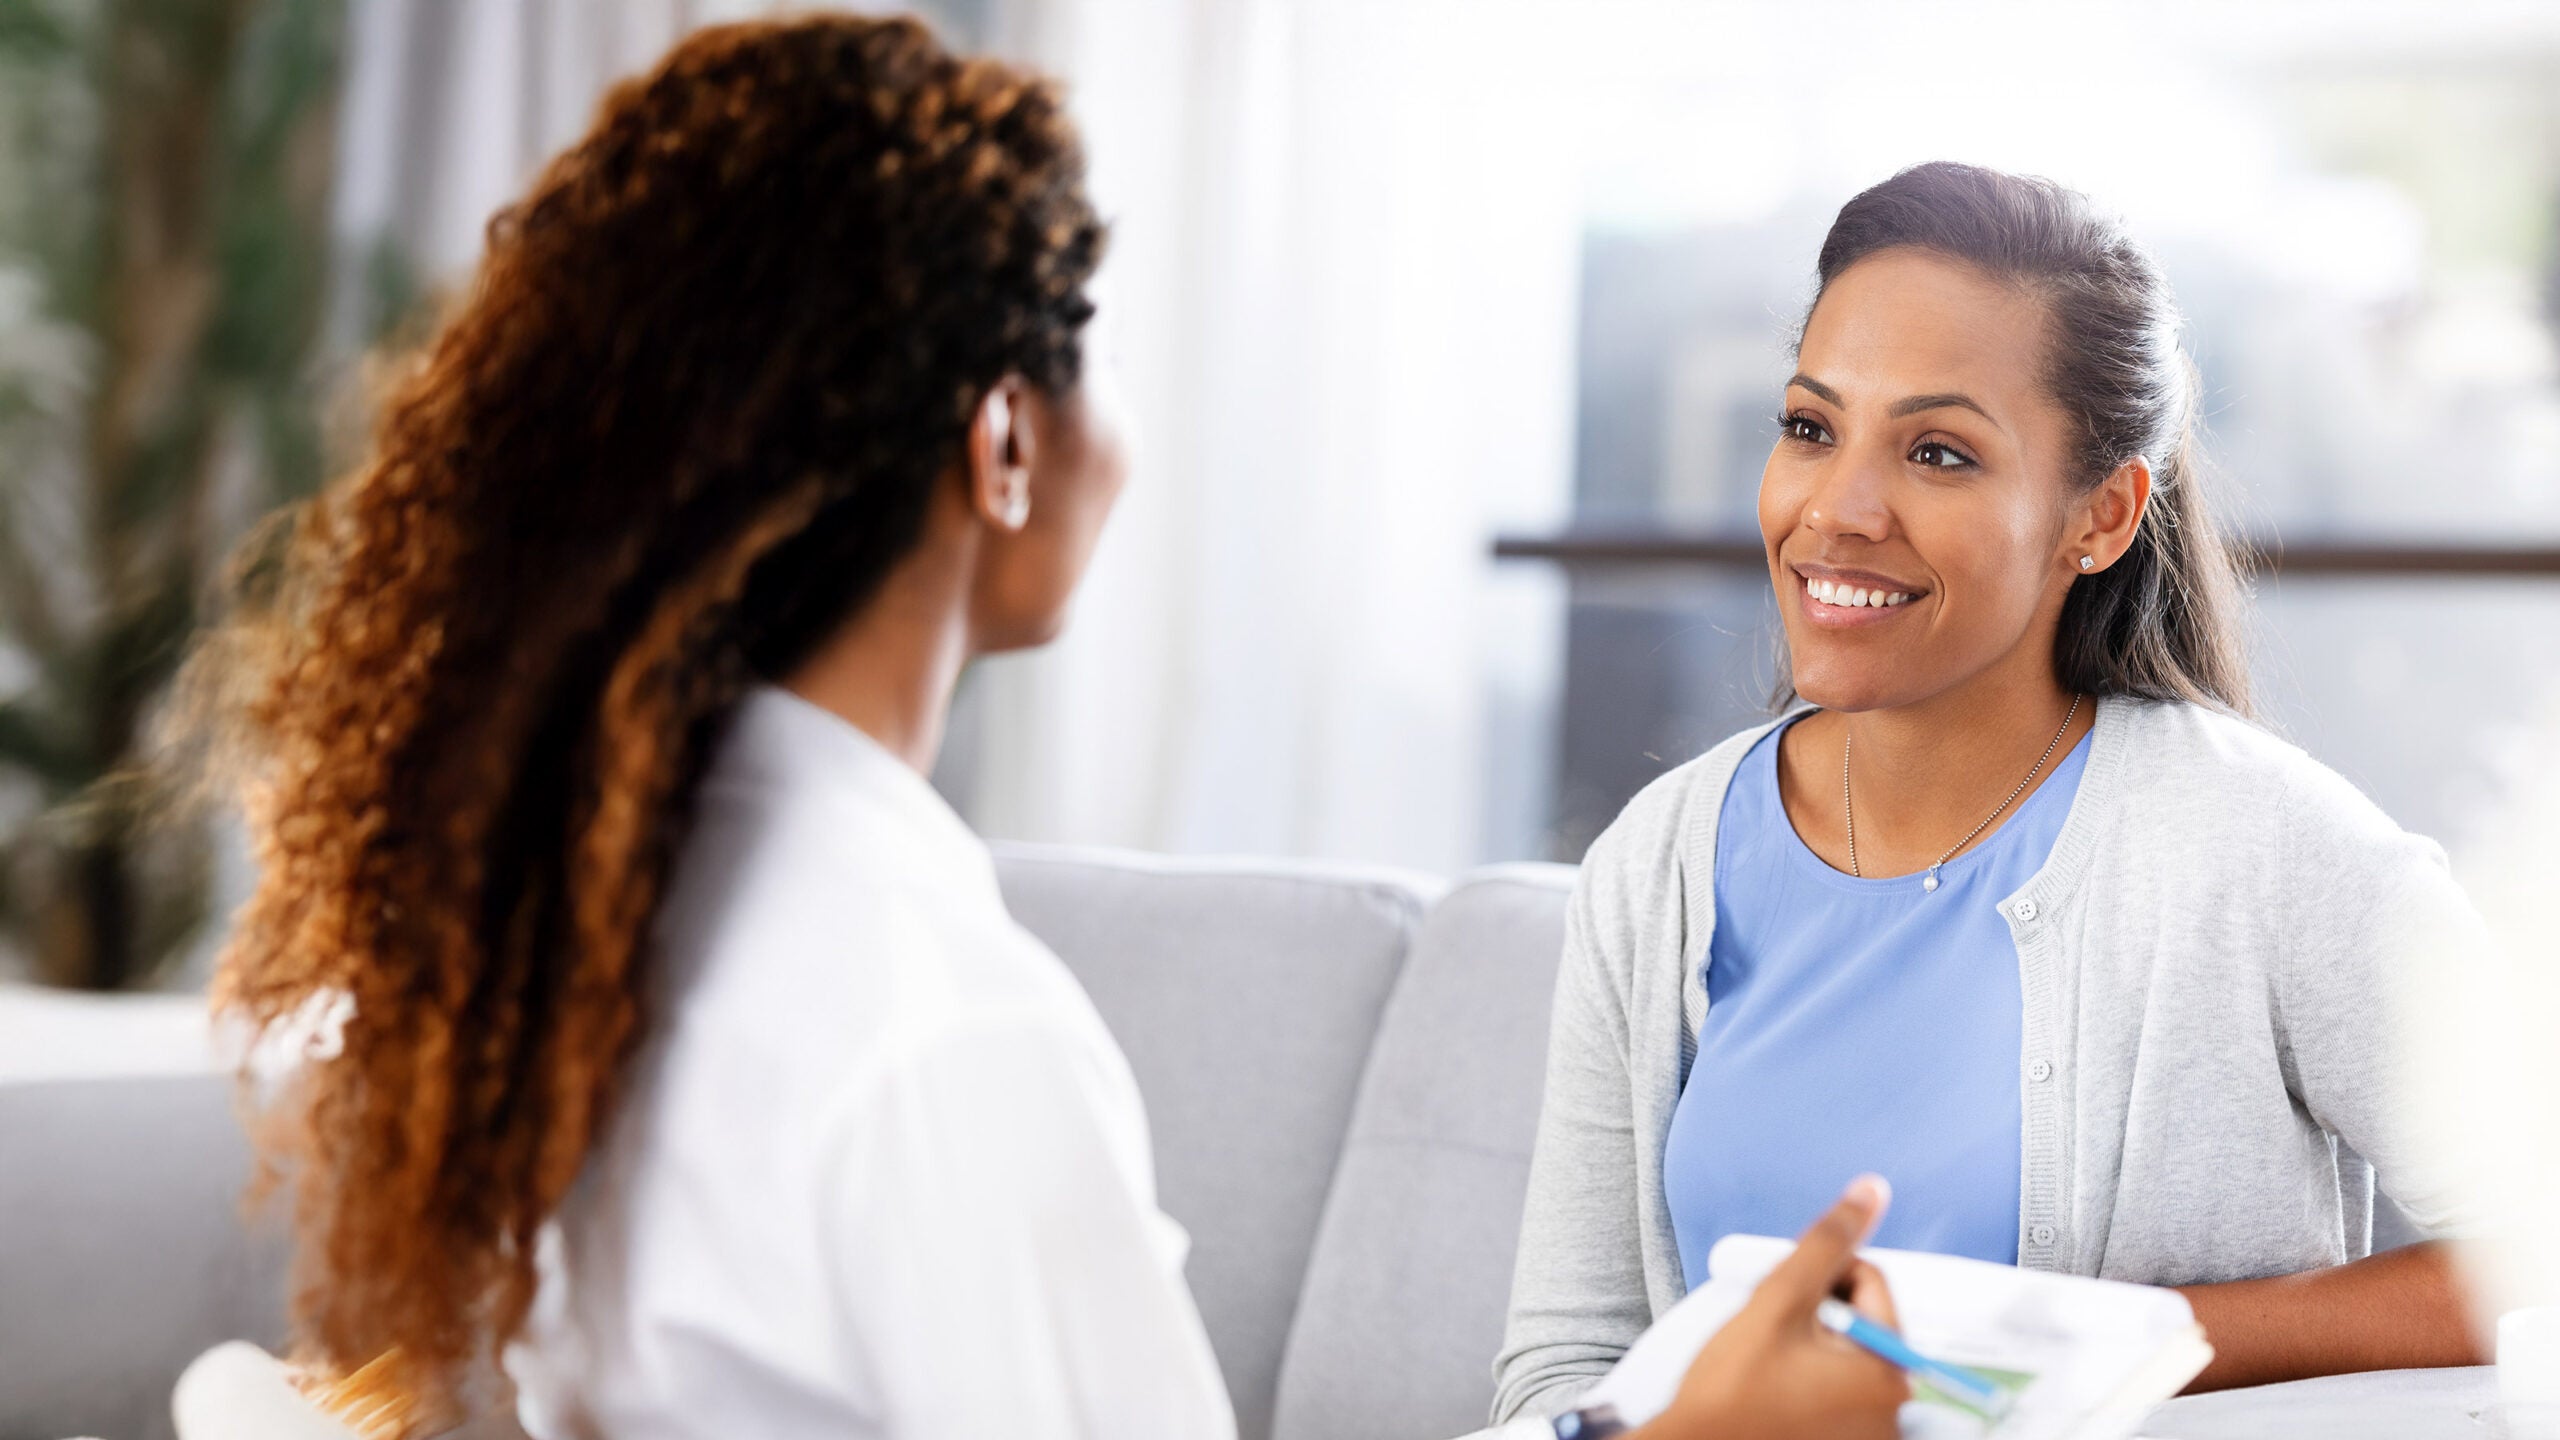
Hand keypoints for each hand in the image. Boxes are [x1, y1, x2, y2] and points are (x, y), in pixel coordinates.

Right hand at [1639, 1175, 1909, 1439]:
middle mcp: (1893, 1409)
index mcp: (1888, 1371)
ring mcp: (1871, 1434)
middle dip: (1818, 1313)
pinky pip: (1838, 1391)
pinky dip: (1811, 1379)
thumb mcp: (1779, 1300)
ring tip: (1770, 1363)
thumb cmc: (1731, 1392)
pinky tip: (1776, 1388)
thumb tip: (1871, 1191)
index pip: (1869, 1281)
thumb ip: (1827, 1242)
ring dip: (1812, 1345)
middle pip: (1861, 1318)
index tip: (1782, 1301)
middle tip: (1773, 1333)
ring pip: (1846, 1352)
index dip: (1819, 1276)